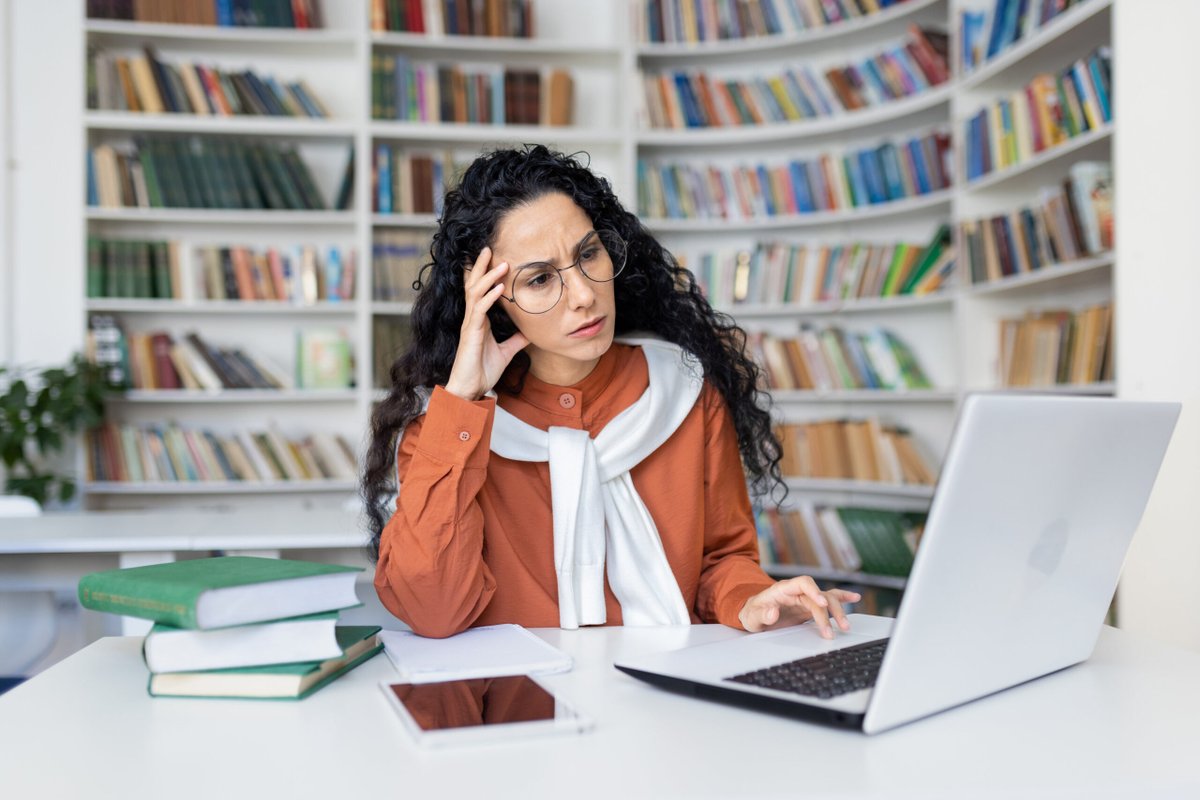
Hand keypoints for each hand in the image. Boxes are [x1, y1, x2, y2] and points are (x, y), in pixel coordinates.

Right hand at [444, 247, 529, 400]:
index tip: (492, 257)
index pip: (479, 291)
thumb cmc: (483, 370)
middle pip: (473, 285)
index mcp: (478, 320)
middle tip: (488, 248)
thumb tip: (530, 331)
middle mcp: (472, 318)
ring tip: (501, 263)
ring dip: (489, 277)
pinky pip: (480, 310)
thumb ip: (516, 340)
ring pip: (476, 293)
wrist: (471, 389)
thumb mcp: (506, 351)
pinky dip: (490, 297)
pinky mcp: (471, 334)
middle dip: (480, 266)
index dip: (483, 274)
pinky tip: (500, 287)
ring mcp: (470, 325)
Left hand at [738, 576, 861, 637]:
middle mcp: (797, 592)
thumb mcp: (752, 617)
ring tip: (845, 626)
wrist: (754, 615)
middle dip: (828, 612)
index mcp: (783, 589)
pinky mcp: (810, 607)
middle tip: (832, 630)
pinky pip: (829, 600)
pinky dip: (842, 598)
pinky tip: (855, 598)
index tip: (822, 603)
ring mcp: (805, 599)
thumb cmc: (752, 613)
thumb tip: (773, 611)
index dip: (814, 591)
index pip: (803, 583)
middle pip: (819, 595)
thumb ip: (761, 615)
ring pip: (827, 598)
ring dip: (838, 611)